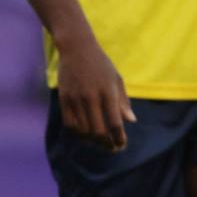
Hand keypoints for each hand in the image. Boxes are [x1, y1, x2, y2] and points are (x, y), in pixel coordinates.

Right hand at [56, 35, 135, 150]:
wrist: (76, 48)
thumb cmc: (100, 64)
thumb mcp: (116, 79)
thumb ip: (123, 101)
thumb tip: (131, 121)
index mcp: (108, 92)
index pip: (115, 123)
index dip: (119, 138)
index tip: (122, 144)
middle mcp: (91, 97)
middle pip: (98, 131)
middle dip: (106, 144)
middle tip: (111, 148)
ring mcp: (76, 99)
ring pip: (83, 130)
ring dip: (92, 141)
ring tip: (99, 142)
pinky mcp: (64, 99)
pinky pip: (69, 124)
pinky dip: (77, 133)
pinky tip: (84, 133)